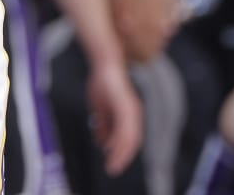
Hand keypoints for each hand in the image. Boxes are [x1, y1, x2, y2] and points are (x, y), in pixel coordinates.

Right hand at [87, 59, 143, 175]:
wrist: (104, 62)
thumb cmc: (103, 81)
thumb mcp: (100, 107)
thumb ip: (104, 124)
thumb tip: (102, 142)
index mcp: (129, 114)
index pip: (128, 138)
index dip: (122, 152)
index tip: (113, 164)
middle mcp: (133, 113)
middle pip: (131, 141)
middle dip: (123, 157)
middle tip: (112, 170)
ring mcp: (131, 109)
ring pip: (130, 138)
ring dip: (121, 153)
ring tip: (112, 164)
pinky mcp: (126, 105)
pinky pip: (125, 128)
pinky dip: (119, 140)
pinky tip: (111, 148)